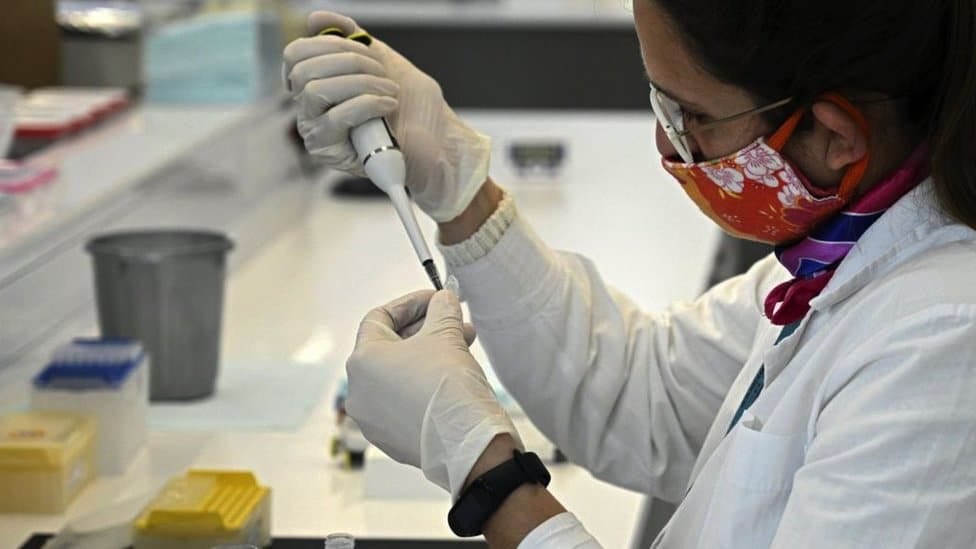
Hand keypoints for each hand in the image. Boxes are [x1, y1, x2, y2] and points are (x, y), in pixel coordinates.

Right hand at [283, 12, 491, 221]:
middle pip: (304, 70)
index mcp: (317, 83)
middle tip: (382, 72)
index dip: (326, 43)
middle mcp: (309, 109)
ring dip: (361, 83)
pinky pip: (336, 117)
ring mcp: (316, 131)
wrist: (439, 142)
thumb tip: (315, 18)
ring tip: (390, 91)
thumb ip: (351, 38)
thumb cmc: (413, 107)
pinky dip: (368, 103)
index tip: (360, 47)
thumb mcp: (383, 61)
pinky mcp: (329, 152)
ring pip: (315, 91)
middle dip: (349, 62)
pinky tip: (389, 105)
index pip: (295, 55)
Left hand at [345, 290, 521, 498]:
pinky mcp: (389, 439)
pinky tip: (450, 380)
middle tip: (455, 324)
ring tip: (461, 349)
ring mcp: (371, 419)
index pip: (380, 318)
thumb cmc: (449, 385)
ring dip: (426, 357)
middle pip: (388, 347)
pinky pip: (402, 402)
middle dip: (425, 331)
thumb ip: (442, 308)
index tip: (437, 299)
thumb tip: (443, 299)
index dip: (411, 303)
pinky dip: (422, 386)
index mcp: (362, 360)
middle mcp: (359, 390)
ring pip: (397, 376)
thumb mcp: (446, 334)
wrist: (466, 443)